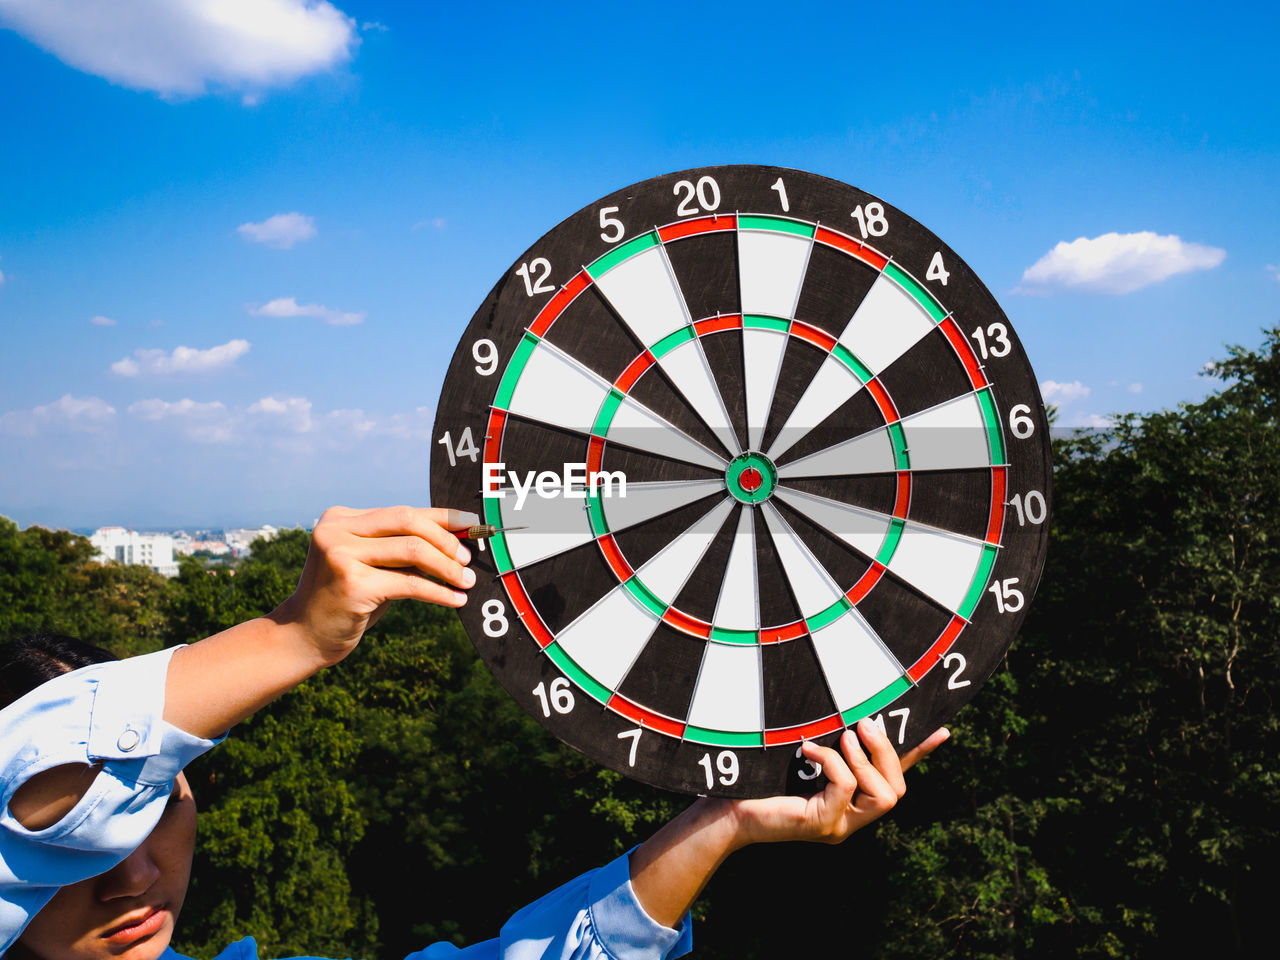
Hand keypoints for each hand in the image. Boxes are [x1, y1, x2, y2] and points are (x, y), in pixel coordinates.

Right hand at [272, 505, 477, 665]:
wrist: (303, 636)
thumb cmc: (346, 600)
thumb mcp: (372, 565)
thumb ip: (402, 547)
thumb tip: (456, 539)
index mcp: (341, 518)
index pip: (403, 511)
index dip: (442, 517)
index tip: (471, 525)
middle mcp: (337, 530)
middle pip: (408, 522)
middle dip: (446, 540)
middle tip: (468, 560)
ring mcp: (340, 555)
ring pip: (412, 550)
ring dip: (447, 567)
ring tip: (466, 581)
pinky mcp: (351, 584)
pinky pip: (409, 583)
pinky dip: (438, 592)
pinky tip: (455, 600)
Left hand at [726, 719, 949, 847]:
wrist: (726, 809)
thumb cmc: (758, 779)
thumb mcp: (798, 755)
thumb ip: (824, 741)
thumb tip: (842, 708)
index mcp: (851, 799)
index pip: (895, 777)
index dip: (919, 754)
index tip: (943, 730)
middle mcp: (852, 816)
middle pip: (898, 789)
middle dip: (887, 752)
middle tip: (863, 724)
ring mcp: (839, 825)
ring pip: (883, 796)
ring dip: (865, 761)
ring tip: (841, 737)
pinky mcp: (821, 824)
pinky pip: (845, 789)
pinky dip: (831, 762)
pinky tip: (807, 749)